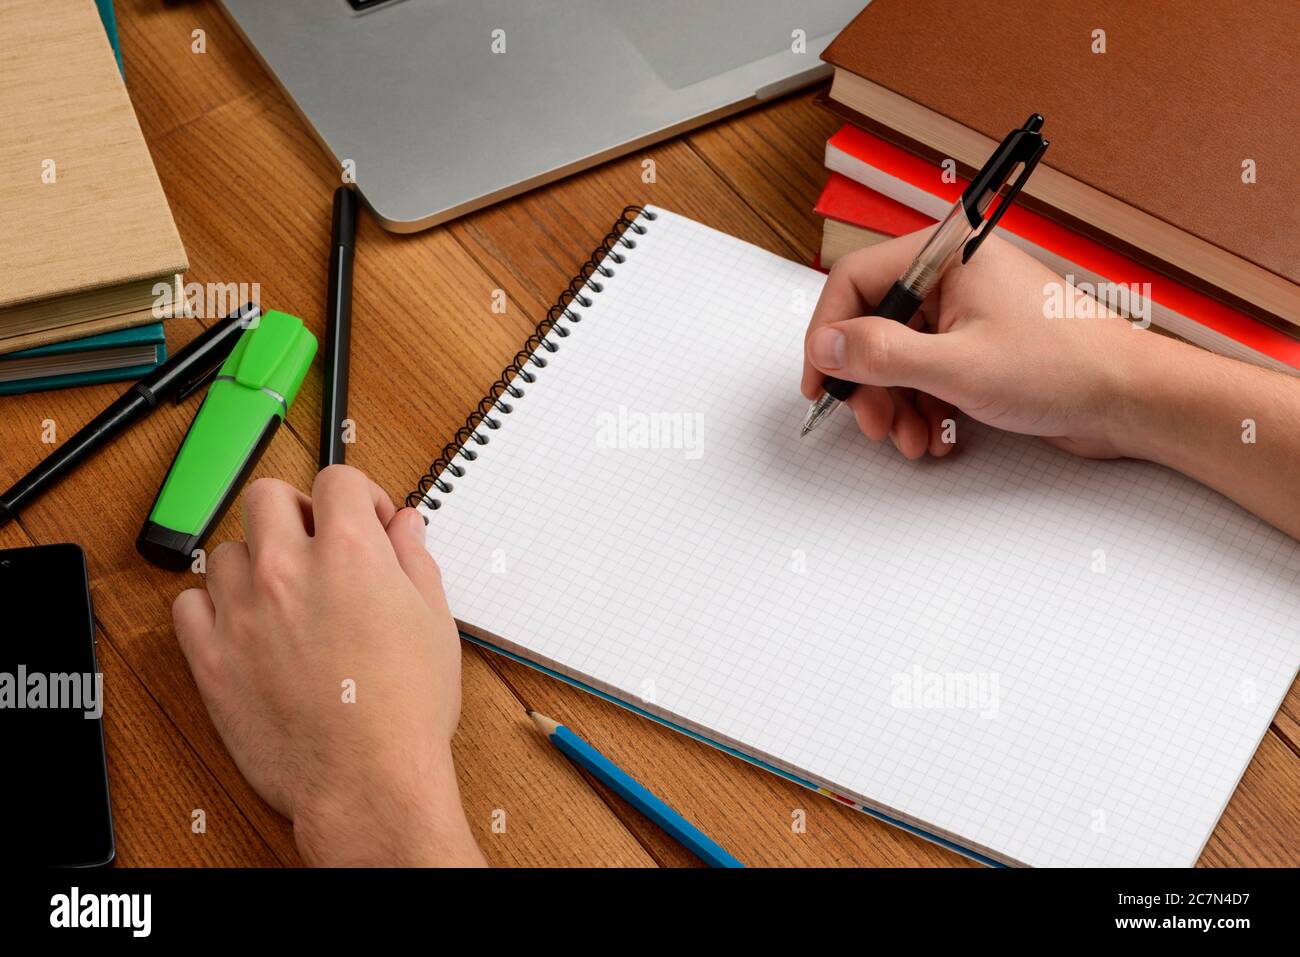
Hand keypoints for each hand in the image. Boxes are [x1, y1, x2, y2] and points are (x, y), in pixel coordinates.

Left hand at [172, 465, 484, 866]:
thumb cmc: (407, 708)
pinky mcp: (209, 656)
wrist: (367, 780)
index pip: (337, 479)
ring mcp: (241, 610)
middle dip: (297, 511)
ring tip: (283, 597)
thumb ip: (414, 559)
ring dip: (254, 562)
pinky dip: (212, 608)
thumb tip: (405, 524)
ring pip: (226, 551)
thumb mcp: (433, 621)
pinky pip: (188, 605)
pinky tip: (245, 627)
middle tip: (318, 546)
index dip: (358, 496)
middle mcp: (287, 568)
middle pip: (267, 496)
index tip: (367, 522)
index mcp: (350, 551)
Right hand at [801, 231, 1145, 458]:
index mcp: (948, 252)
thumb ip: (882, 354)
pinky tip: (934, 438)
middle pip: (873, 324)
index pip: (856, 279)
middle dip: (869, 383)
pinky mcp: (977, 346)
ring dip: (894, 405)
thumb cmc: (1063, 366)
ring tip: (910, 441)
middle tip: (872, 424)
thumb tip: (827, 346)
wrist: (1130, 398)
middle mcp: (952, 275)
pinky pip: (925, 373)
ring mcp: (965, 312)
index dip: (828, 333)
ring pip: (897, 356)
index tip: (820, 381)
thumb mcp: (958, 365)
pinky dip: (921, 409)